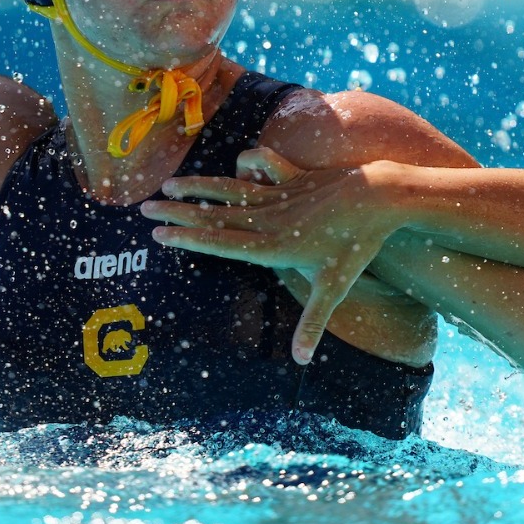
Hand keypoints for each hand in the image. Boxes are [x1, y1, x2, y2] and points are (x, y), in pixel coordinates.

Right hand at [143, 150, 411, 363]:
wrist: (379, 198)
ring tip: (168, 185)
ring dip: (197, 186)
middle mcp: (268, 219)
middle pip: (213, 215)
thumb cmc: (355, 246)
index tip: (158, 234)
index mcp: (271, 246)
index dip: (187, 239)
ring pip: (229, 189)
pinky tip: (237, 164)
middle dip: (177, 212)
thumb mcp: (333, 287)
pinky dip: (249, 162)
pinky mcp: (293, 177)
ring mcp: (279, 194)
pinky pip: (263, 165)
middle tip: (144, 208)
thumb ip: (312, 322)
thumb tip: (300, 361)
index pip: (220, 242)